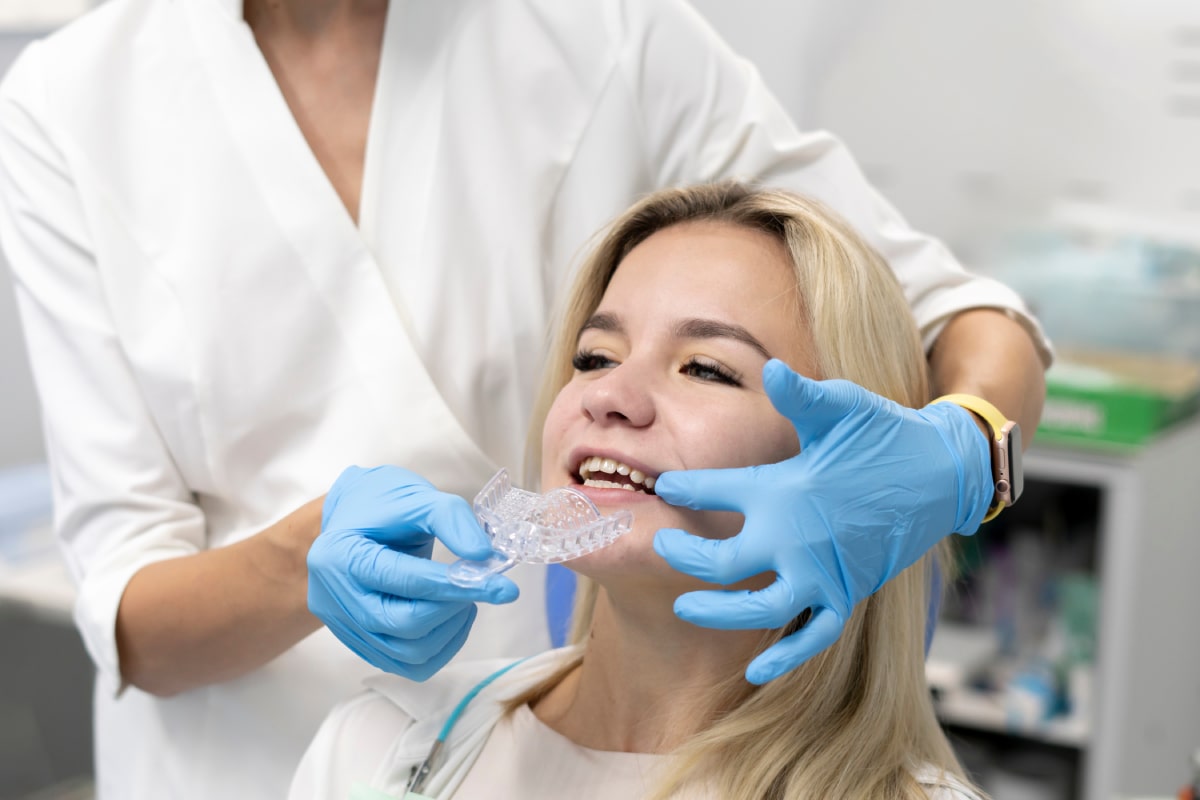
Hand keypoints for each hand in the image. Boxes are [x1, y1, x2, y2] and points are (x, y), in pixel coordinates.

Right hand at [309, 466, 518, 680]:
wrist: (355, 517)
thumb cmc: (383, 503)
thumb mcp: (417, 497)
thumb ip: (451, 520)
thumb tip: (485, 556)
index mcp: (341, 555)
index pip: (404, 580)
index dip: (457, 584)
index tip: (502, 586)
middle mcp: (335, 598)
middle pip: (403, 624)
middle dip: (453, 607)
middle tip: (481, 585)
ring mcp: (344, 627)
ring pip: (408, 653)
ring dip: (451, 629)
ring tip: (465, 598)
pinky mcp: (360, 644)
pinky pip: (406, 665)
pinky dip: (440, 648)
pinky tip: (452, 618)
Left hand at [652, 359, 990, 683]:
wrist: (942, 472)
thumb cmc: (885, 433)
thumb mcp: (843, 407)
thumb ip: (801, 395)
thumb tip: (770, 368)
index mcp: (788, 489)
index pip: (720, 492)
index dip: (687, 490)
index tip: (663, 488)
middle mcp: (799, 539)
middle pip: (725, 564)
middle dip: (686, 559)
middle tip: (662, 548)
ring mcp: (823, 572)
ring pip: (760, 610)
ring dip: (718, 613)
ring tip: (684, 607)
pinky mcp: (847, 593)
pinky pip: (813, 636)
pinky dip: (786, 657)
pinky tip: (756, 673)